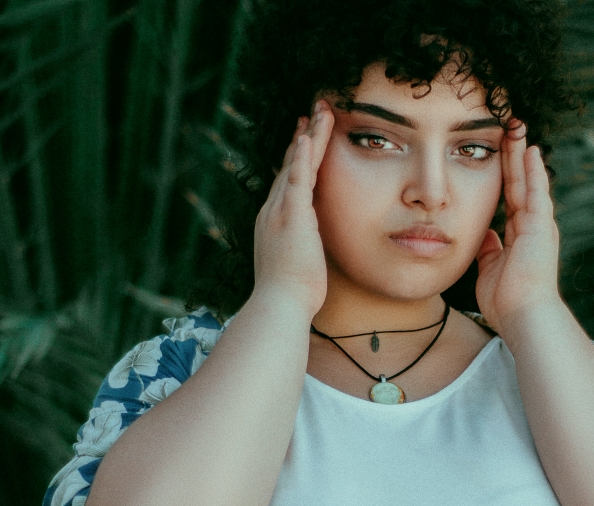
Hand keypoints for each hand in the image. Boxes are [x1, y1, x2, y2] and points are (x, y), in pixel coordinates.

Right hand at [251, 100, 333, 316]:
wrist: (279, 305)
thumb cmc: (290, 297)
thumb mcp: (296, 269)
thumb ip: (302, 253)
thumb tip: (308, 256)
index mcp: (274, 225)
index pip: (288, 185)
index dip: (297, 162)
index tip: (305, 142)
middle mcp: (272, 213)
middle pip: (290, 168)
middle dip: (302, 140)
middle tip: (311, 114)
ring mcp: (279, 213)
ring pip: (296, 166)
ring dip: (309, 138)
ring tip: (320, 112)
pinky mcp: (292, 217)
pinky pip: (297, 179)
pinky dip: (303, 157)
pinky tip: (308, 135)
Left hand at [474, 127, 560, 347]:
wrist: (524, 316)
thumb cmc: (506, 302)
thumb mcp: (489, 270)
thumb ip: (489, 250)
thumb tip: (485, 235)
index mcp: (519, 237)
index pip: (510, 198)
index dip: (503, 176)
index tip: (495, 154)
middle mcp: (532, 227)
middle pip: (519, 183)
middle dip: (512, 156)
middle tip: (506, 128)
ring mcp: (538, 225)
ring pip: (527, 181)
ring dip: (521, 154)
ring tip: (516, 126)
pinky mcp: (541, 226)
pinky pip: (536, 191)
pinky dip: (532, 170)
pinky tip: (528, 148)